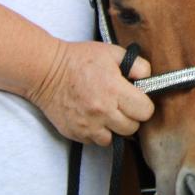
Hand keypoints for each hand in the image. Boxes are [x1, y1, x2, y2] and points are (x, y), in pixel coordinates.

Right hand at [27, 40, 154, 146]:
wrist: (46, 72)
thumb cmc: (79, 60)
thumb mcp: (113, 53)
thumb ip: (138, 66)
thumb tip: (149, 80)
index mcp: (115, 90)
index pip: (145, 111)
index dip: (144, 105)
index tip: (137, 99)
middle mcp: (102, 111)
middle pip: (132, 128)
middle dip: (131, 117)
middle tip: (122, 105)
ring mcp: (87, 125)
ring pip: (114, 138)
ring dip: (114, 128)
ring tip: (108, 113)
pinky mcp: (75, 133)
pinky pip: (95, 141)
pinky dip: (97, 133)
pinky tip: (94, 118)